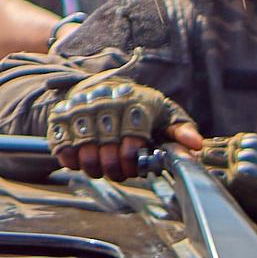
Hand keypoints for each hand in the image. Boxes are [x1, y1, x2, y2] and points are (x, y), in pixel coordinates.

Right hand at [44, 73, 203, 179]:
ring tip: (104, 169)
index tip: (134, 165)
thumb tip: (196, 145)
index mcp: (133, 102)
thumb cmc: (138, 107)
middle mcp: (104, 103)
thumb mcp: (163, 113)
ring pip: (85, 152)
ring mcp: (80, 110)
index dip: (132, 158)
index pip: (132, 137)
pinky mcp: (60, 117)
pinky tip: (83, 161)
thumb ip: (180, 129)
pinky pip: (62, 147)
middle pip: (108, 150)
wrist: (102, 85)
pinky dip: (72, 160)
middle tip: (121, 172)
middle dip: (116, 168)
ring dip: (95, 168)